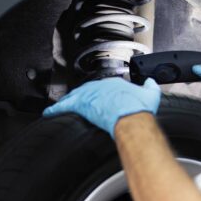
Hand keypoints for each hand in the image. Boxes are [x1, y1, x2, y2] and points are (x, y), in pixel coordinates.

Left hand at [42, 77, 160, 137]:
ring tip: (61, 107)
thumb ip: (150, 87)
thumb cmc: (139, 110)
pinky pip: (64, 106)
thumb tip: (151, 83)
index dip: (98, 94)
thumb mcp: (150, 95)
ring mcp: (90, 94)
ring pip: (74, 97)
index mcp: (115, 84)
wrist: (132, 118)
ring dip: (67, 102)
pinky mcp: (82, 104)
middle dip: (80, 97)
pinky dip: (56, 109)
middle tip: (75, 103)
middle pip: (86, 91)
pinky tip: (49, 113)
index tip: (97, 99)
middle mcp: (100, 86)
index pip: (102, 87)